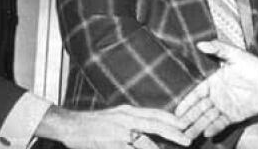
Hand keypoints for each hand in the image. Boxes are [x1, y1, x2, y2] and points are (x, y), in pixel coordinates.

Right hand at [36, 104, 190, 148]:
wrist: (70, 125)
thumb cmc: (94, 122)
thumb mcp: (117, 116)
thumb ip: (133, 120)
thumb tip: (150, 127)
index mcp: (128, 111)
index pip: (155, 113)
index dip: (171, 119)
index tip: (184, 124)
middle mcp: (126, 119)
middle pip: (155, 125)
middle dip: (173, 132)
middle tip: (187, 139)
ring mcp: (118, 132)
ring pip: (144, 141)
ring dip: (158, 148)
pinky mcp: (111, 144)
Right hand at [175, 41, 257, 137]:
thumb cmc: (255, 66)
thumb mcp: (235, 54)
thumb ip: (218, 49)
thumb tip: (200, 43)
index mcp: (214, 82)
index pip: (196, 94)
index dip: (186, 103)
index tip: (176, 112)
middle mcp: (217, 96)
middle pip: (200, 109)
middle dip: (189, 118)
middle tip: (177, 128)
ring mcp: (226, 107)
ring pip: (208, 118)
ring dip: (198, 126)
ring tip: (188, 134)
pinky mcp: (236, 116)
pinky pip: (222, 123)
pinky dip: (215, 128)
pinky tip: (207, 132)